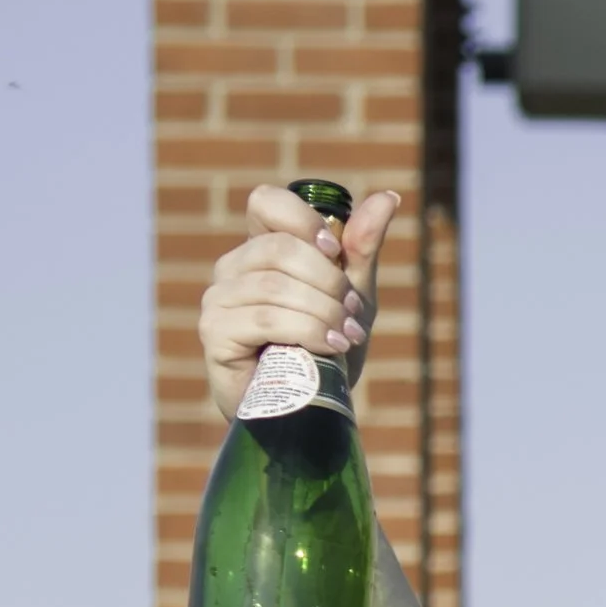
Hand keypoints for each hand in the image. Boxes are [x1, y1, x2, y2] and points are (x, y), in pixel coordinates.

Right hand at [197, 181, 401, 425]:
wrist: (310, 409)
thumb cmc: (326, 349)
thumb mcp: (353, 294)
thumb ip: (363, 247)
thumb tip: (389, 197)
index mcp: (260, 249)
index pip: (265, 202)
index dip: (302, 220)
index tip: (336, 252)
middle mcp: (232, 269)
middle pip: (277, 249)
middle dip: (327, 281)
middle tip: (352, 313)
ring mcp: (219, 301)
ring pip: (274, 286)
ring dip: (322, 311)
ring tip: (346, 337)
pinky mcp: (215, 334)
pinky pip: (263, 319)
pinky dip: (305, 331)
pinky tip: (328, 349)